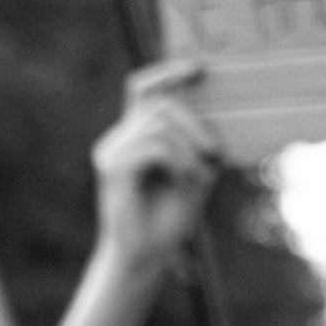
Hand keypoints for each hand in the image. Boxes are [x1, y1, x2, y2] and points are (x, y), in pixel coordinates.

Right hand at [90, 60, 222, 268]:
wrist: (145, 257)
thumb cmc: (169, 219)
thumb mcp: (195, 173)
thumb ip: (198, 143)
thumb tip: (211, 115)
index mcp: (135, 136)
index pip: (142, 88)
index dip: (166, 72)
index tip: (198, 68)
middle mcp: (118, 139)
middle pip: (159, 104)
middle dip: (194, 122)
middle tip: (214, 153)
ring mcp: (111, 152)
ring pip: (158, 123)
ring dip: (189, 146)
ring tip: (198, 175)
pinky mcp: (111, 168)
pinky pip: (154, 146)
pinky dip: (179, 160)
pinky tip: (185, 180)